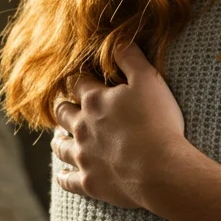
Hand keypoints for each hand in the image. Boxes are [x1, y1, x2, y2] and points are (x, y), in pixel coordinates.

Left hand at [51, 43, 185, 209]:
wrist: (161, 170)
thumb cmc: (158, 122)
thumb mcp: (149, 80)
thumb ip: (130, 56)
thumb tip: (116, 38)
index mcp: (94, 101)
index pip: (77, 83)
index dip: (79, 79)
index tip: (80, 78)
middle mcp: (81, 127)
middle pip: (63, 113)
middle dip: (64, 106)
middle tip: (66, 105)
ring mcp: (83, 157)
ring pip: (60, 145)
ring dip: (59, 138)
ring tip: (60, 136)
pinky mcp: (88, 182)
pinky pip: (67, 179)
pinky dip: (63, 175)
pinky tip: (62, 173)